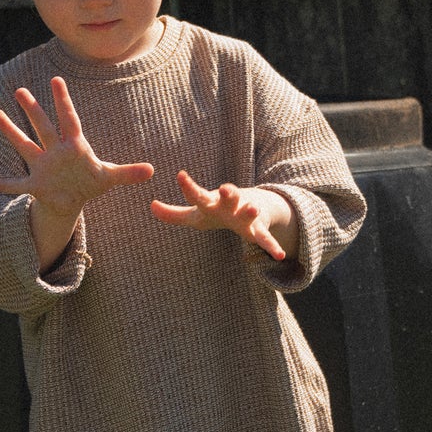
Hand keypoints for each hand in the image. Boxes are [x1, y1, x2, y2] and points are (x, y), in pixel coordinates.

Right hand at [0, 76, 153, 268]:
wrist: (71, 200)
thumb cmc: (89, 183)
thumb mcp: (109, 178)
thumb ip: (128, 173)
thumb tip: (152, 170)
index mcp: (74, 146)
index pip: (69, 120)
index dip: (63, 101)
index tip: (56, 80)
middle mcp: (54, 151)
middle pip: (42, 127)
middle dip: (32, 110)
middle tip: (21, 90)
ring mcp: (42, 166)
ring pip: (25, 146)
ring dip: (11, 131)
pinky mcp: (34, 184)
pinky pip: (16, 184)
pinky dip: (3, 184)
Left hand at [149, 170, 296, 261]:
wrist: (253, 206)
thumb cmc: (218, 211)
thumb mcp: (195, 214)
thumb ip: (173, 214)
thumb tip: (151, 206)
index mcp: (212, 201)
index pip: (198, 194)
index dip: (188, 187)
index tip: (180, 175)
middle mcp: (230, 204)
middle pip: (229, 196)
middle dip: (228, 192)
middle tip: (224, 188)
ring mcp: (245, 215)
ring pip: (248, 213)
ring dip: (250, 211)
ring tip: (253, 210)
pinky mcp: (258, 229)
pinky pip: (265, 239)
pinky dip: (272, 246)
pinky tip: (279, 256)